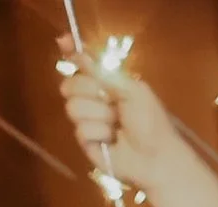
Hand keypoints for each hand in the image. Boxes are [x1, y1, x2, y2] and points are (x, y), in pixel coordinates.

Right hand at [59, 42, 195, 196]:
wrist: (154, 154)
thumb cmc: (149, 120)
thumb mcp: (132, 90)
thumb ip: (106, 74)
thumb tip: (83, 54)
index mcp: (107, 83)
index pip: (84, 65)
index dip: (73, 54)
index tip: (63, 42)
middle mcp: (94, 99)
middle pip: (70, 85)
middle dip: (89, 90)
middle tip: (110, 99)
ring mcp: (87, 120)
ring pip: (73, 107)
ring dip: (99, 115)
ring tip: (116, 124)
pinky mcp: (84, 141)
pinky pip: (81, 130)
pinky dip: (100, 133)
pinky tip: (111, 139)